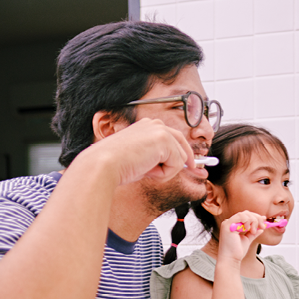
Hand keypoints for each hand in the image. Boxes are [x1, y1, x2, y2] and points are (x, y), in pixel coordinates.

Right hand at [77, 118, 195, 185]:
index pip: (173, 137)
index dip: (183, 153)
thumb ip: (158, 159)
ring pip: (180, 158)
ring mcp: (160, 130)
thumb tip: (179, 166)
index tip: (192, 165)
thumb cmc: (116, 166)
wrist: (104, 164)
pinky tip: (147, 170)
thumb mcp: (141, 160)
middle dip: (187, 161)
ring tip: (146, 171)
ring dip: (166, 171)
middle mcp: (154, 124)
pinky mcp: (164, 140)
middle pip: (182, 144)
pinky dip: (165, 174)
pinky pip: (177, 164)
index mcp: (146, 126)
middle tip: (194, 170)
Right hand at [218, 210, 265, 262]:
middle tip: (262, 226)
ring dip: (253, 221)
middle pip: (246, 213)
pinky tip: (248, 230)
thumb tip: (261, 228)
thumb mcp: (248, 240)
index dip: (256, 218)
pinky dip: (247, 221)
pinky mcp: (227, 225)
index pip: (246, 216)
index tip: (264, 223)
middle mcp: (230, 222)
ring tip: (253, 231)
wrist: (231, 259)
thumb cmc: (237, 252)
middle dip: (257, 219)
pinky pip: (240, 216)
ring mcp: (228, 223)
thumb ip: (253, 233)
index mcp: (234, 225)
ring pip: (244, 214)